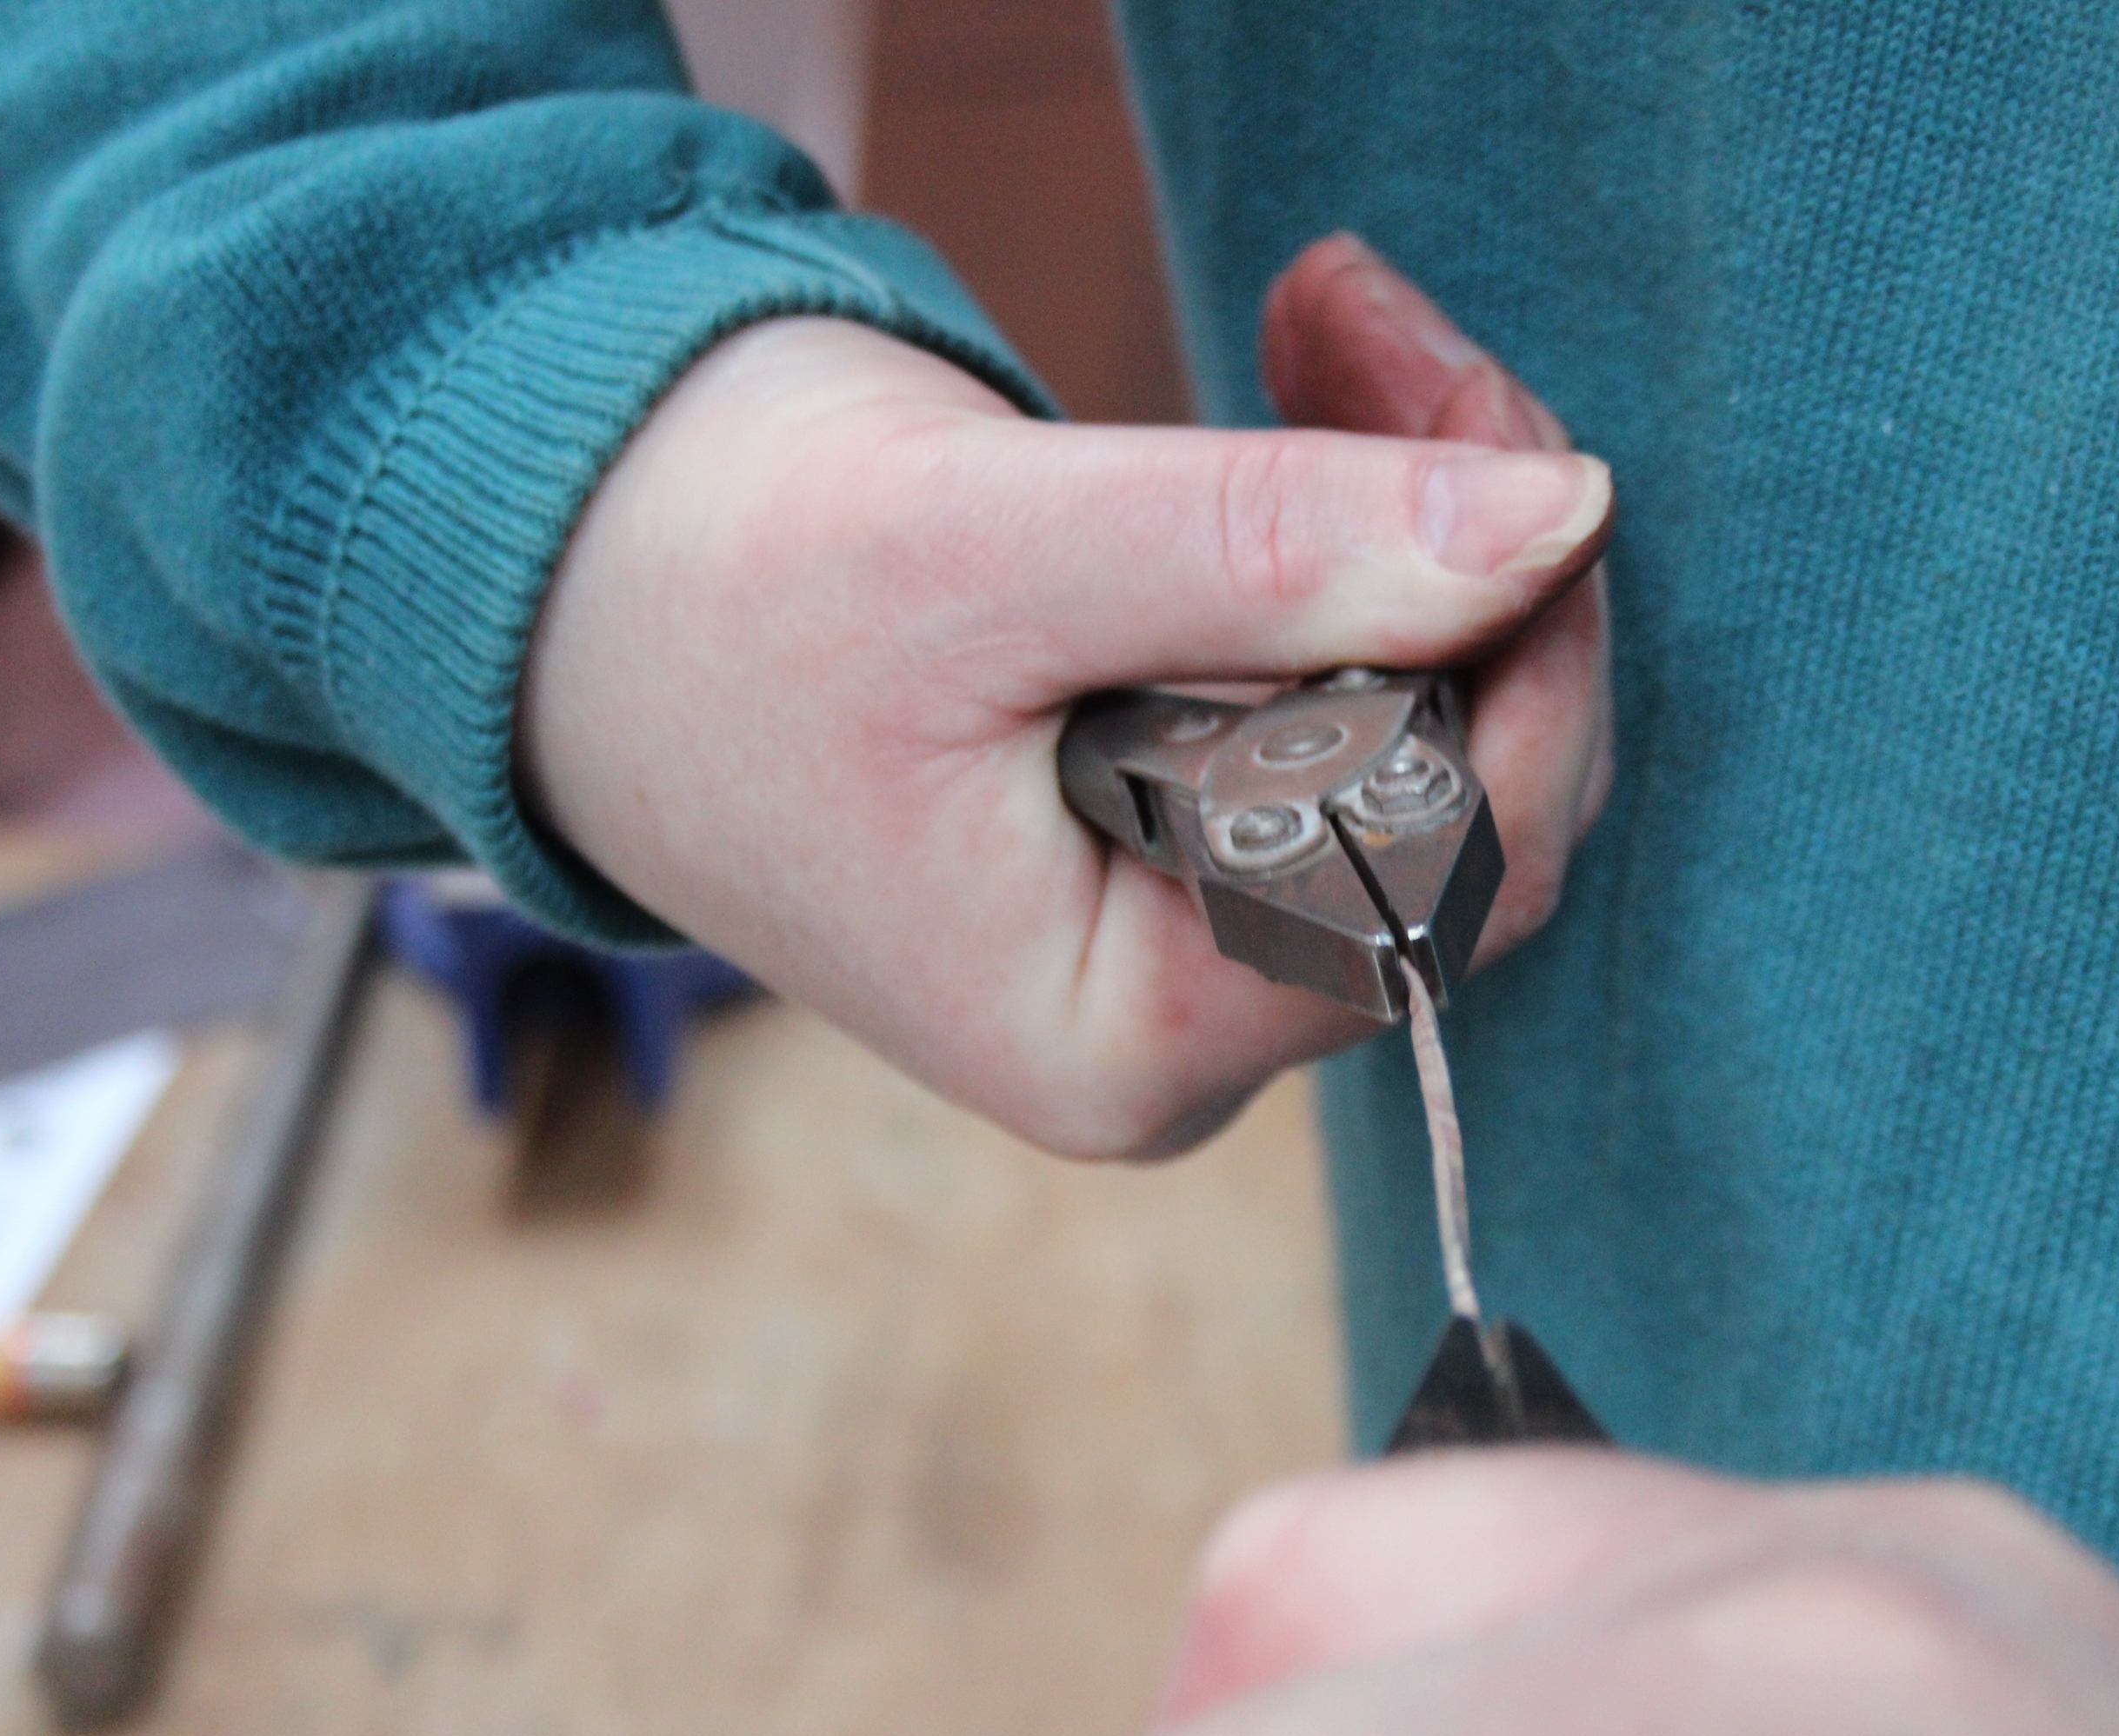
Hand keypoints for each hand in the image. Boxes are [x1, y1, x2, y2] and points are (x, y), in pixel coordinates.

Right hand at [522, 236, 1610, 1156]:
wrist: (559, 582)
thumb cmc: (709, 595)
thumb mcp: (982, 553)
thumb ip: (1268, 548)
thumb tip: (1559, 517)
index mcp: (1123, 1037)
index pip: (1444, 891)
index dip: (1528, 672)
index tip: (1514, 449)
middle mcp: (1180, 1029)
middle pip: (1464, 815)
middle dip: (1474, 556)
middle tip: (1373, 324)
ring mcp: (1190, 944)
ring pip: (1431, 738)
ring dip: (1418, 514)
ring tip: (1324, 316)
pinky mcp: (1188, 842)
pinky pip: (1357, 696)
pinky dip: (1358, 539)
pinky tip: (1308, 383)